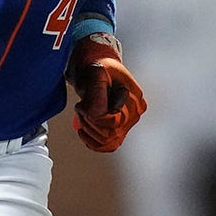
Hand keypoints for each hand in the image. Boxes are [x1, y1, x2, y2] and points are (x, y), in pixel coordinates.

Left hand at [66, 33, 146, 151]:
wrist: (99, 70)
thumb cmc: (98, 68)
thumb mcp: (96, 72)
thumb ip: (97, 91)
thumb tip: (95, 114)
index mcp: (135, 98)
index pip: (112, 120)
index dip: (92, 115)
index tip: (81, 103)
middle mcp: (136, 113)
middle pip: (110, 133)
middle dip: (89, 122)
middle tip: (80, 108)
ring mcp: (129, 123)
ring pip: (108, 141)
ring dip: (89, 130)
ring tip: (82, 113)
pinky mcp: (120, 131)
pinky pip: (108, 146)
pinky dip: (93, 142)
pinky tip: (82, 130)